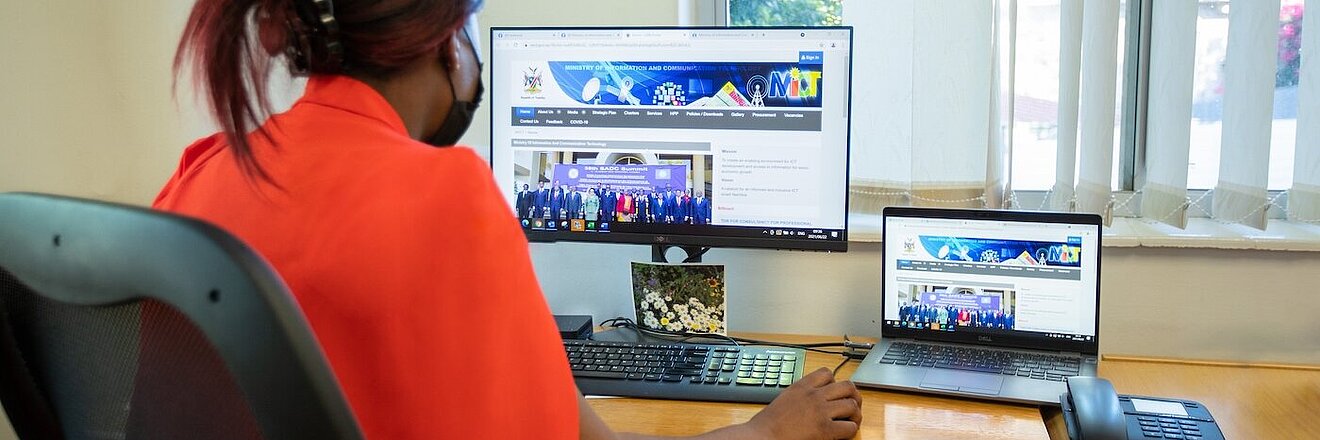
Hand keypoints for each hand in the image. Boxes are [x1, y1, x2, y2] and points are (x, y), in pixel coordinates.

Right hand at [743, 368, 861, 438]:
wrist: (762, 436)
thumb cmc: (768, 423)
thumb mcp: (784, 399)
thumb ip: (800, 395)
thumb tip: (812, 400)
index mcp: (802, 386)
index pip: (827, 373)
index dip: (835, 382)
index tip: (833, 392)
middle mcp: (814, 395)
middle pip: (846, 386)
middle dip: (852, 395)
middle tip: (852, 404)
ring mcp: (820, 411)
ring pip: (852, 404)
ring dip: (855, 413)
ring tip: (851, 420)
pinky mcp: (825, 429)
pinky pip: (849, 426)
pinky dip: (851, 429)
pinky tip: (845, 432)